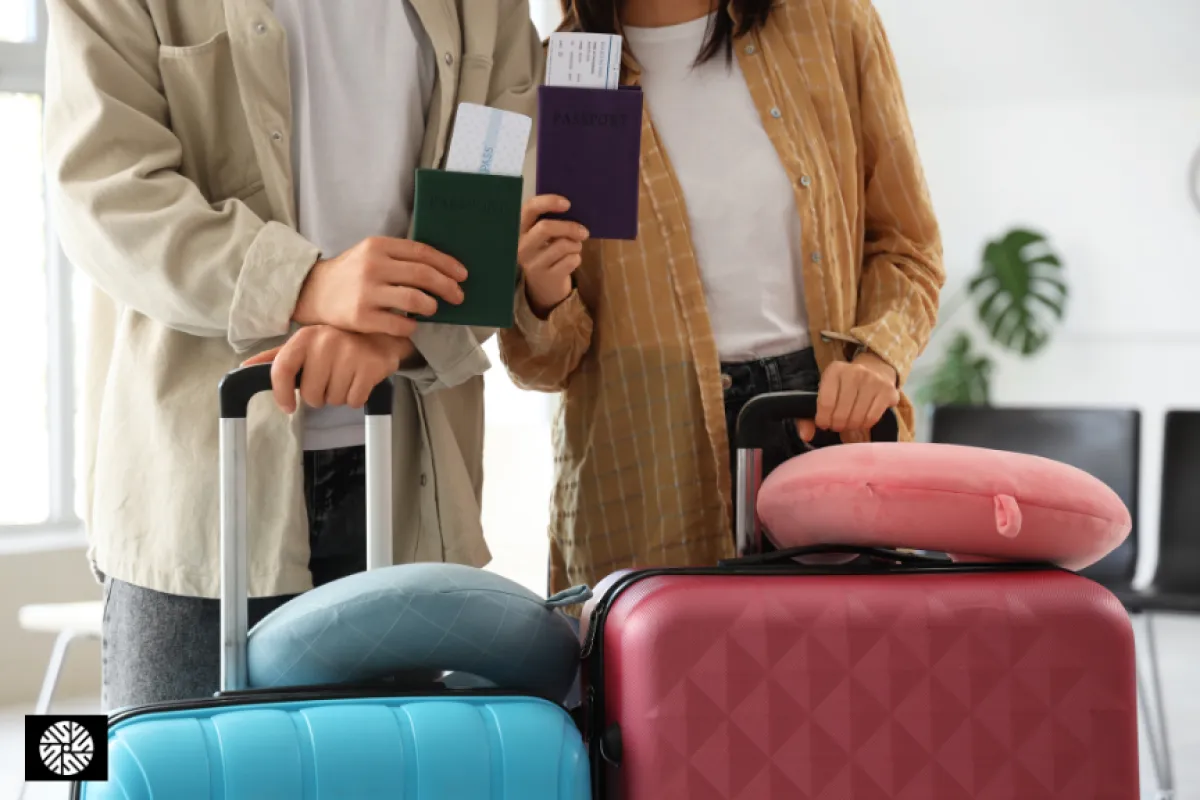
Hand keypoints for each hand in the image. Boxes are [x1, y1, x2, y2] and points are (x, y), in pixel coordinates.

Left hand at [242, 326, 414, 412]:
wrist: (378, 335)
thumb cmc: (335, 345)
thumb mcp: (305, 345)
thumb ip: (275, 358)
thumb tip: (242, 369)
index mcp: (305, 337)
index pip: (281, 369)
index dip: (280, 393)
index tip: (288, 406)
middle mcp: (325, 342)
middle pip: (310, 394)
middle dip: (319, 396)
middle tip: (328, 382)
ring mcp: (350, 354)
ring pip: (333, 399)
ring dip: (338, 396)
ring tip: (345, 378)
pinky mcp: (370, 367)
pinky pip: (354, 400)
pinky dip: (356, 398)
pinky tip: (358, 381)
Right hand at [292, 237, 466, 335]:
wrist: (313, 291)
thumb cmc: (351, 273)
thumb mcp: (371, 254)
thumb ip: (400, 257)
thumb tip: (443, 268)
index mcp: (378, 246)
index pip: (422, 252)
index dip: (447, 264)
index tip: (462, 275)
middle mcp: (372, 266)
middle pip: (423, 275)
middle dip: (447, 287)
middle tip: (458, 296)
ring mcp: (366, 292)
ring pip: (414, 299)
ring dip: (431, 306)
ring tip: (433, 309)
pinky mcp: (361, 317)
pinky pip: (399, 324)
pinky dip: (412, 326)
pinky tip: (413, 324)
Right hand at [518, 195, 588, 317]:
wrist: (544, 287)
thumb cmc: (547, 252)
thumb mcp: (542, 236)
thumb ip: (551, 220)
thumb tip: (571, 207)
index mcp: (520, 230)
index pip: (529, 208)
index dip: (548, 202)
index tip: (567, 204)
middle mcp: (522, 246)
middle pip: (546, 228)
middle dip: (569, 227)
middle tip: (584, 231)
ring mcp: (533, 263)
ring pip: (563, 245)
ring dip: (576, 245)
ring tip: (574, 248)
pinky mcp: (547, 277)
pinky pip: (571, 260)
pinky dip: (577, 258)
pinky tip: (570, 261)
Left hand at [797, 352, 898, 441]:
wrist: (875, 369)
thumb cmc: (844, 386)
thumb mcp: (824, 392)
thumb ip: (808, 415)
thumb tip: (805, 436)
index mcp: (835, 370)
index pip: (825, 403)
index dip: (823, 420)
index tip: (824, 424)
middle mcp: (855, 372)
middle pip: (842, 413)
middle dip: (837, 425)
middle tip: (837, 425)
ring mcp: (874, 381)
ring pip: (857, 418)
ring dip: (851, 426)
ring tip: (849, 422)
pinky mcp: (888, 391)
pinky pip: (872, 419)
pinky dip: (864, 425)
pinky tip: (861, 420)